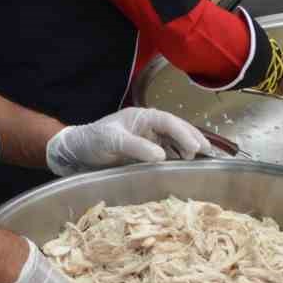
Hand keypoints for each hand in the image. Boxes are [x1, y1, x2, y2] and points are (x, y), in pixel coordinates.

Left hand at [44, 107, 211, 175]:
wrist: (76, 152)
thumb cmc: (92, 140)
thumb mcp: (112, 141)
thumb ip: (136, 146)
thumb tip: (161, 155)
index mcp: (142, 117)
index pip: (168, 122)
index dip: (184, 133)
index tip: (196, 147)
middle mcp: (148, 126)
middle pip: (176, 129)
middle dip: (192, 138)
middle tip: (206, 152)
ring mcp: (148, 139)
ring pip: (174, 141)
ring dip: (187, 149)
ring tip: (199, 159)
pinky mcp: (145, 153)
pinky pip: (166, 153)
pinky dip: (178, 158)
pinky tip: (184, 165)